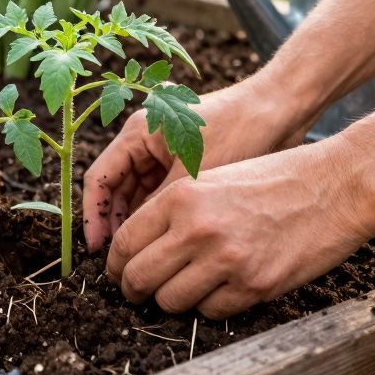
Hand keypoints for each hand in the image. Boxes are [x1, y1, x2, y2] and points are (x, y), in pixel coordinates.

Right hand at [82, 74, 310, 249]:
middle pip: (115, 188)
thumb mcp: (193, 176)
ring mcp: (165, 151)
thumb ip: (159, 207)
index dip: (94, 216)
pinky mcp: (184, 162)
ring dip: (136, 224)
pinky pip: (160, 194)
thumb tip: (136, 247)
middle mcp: (145, 140)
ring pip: (137, 194)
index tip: (96, 251)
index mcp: (138, 131)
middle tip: (118, 263)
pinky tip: (161, 245)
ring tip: (139, 259)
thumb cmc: (238, 133)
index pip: (99, 178)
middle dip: (114, 225)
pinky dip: (158, 218)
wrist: (280, 111)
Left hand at [105, 138, 374, 317]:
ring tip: (183, 288)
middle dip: (133, 290)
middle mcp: (197, 229)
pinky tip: (220, 287)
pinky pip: (211, 312)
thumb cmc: (275, 178)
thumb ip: (174, 210)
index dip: (115, 264)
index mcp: (181, 196)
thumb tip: (140, 246)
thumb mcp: (213, 177)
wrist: (334, 187)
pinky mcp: (254, 286)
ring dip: (172, 300)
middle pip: (139, 277)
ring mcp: (226, 261)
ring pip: (171, 301)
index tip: (118, 272)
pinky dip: (210, 306)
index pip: (125, 242)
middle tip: (137, 293)